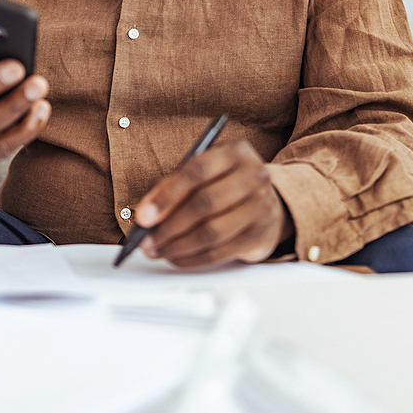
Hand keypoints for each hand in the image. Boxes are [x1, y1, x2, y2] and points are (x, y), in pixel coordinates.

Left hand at [133, 140, 294, 267]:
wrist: (269, 202)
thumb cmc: (225, 184)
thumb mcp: (202, 174)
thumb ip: (172, 186)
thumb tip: (145, 214)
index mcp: (235, 152)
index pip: (198, 171)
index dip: (167, 196)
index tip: (143, 217)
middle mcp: (254, 176)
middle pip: (205, 204)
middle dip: (169, 227)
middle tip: (146, 241)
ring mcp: (261, 207)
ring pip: (212, 233)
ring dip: (178, 247)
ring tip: (157, 251)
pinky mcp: (261, 236)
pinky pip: (220, 253)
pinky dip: (192, 259)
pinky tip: (176, 258)